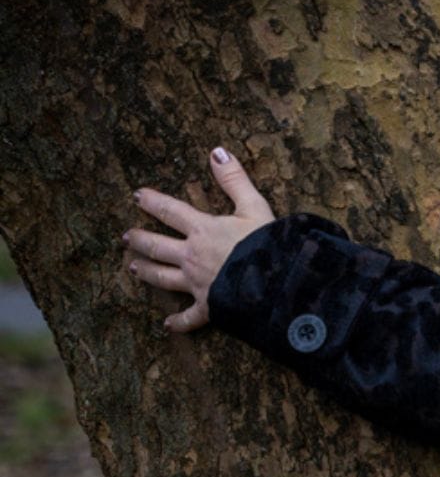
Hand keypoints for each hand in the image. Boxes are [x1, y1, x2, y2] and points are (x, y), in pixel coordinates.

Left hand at [124, 148, 274, 332]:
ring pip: (163, 278)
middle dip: (140, 239)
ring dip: (147, 272)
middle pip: (159, 246)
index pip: (171, 211)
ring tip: (133, 268)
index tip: (137, 196)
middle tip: (126, 237)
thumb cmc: (266, 244)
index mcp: (203, 230)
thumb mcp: (254, 206)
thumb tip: (217, 151)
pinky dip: (178, 322)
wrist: (275, 283)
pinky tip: (167, 326)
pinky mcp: (208, 306)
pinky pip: (189, 317)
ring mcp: (197, 283)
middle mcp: (193, 256)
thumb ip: (234, 179)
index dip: (153, 202)